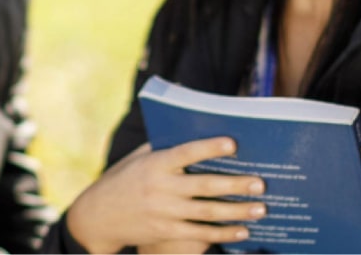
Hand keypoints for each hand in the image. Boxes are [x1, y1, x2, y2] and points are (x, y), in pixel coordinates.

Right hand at [66, 138, 266, 254]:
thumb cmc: (124, 179)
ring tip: (262, 208)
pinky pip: (200, 233)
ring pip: (207, 213)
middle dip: (235, 185)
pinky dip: (223, 233)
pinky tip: (243, 230)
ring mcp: (164, 213)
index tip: (234, 143)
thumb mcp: (139, 159)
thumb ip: (164, 147)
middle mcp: (160, 188)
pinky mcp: (165, 232)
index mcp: (155, 164)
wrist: (98, 216)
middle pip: (204, 186)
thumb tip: (196, 127)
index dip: (209, 148)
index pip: (185, 152)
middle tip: (261, 182)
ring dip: (237, 212)